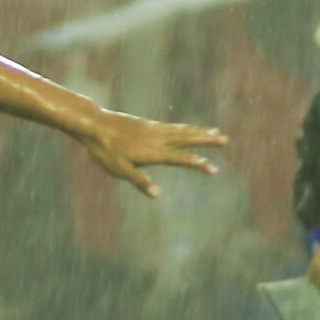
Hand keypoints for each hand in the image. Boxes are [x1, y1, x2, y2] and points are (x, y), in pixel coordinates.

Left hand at [77, 111, 227, 197]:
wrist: (94, 125)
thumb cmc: (104, 151)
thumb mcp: (119, 170)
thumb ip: (139, 181)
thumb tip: (156, 194)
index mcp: (153, 152)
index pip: (180, 158)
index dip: (197, 163)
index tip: (213, 168)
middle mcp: (157, 138)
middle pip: (187, 138)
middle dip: (207, 140)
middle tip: (225, 139)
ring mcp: (153, 129)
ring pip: (182, 130)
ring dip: (199, 131)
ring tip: (214, 131)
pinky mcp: (147, 124)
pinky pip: (172, 126)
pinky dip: (185, 127)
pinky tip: (188, 129)